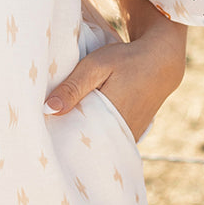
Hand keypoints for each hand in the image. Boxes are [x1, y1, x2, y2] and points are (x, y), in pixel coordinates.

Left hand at [44, 0, 186, 140]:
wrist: (162, 63)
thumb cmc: (127, 60)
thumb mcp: (96, 66)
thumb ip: (73, 87)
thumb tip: (47, 110)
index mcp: (110, 119)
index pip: (77, 137)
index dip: (59, 137)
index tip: (41, 134)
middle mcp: (122, 134)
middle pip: (87, 144)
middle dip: (68, 140)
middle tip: (47, 135)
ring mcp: (129, 136)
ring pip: (99, 144)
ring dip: (83, 138)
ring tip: (60, 133)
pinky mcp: (133, 134)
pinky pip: (110, 141)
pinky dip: (97, 136)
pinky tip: (82, 129)